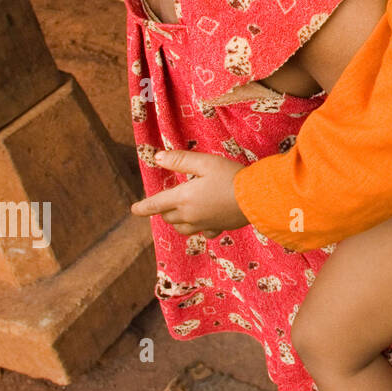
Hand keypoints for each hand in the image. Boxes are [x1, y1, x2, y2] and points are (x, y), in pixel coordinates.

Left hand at [131, 150, 248, 236]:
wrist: (257, 198)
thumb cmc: (231, 176)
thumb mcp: (205, 163)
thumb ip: (180, 160)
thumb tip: (157, 157)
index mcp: (183, 198)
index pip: (155, 204)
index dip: (143, 207)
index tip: (134, 209)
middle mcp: (190, 215)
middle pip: (168, 217)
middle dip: (164, 210)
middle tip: (167, 201)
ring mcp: (204, 224)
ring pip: (182, 228)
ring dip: (177, 221)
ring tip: (181, 213)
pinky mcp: (218, 229)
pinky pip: (203, 232)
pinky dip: (199, 228)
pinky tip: (205, 222)